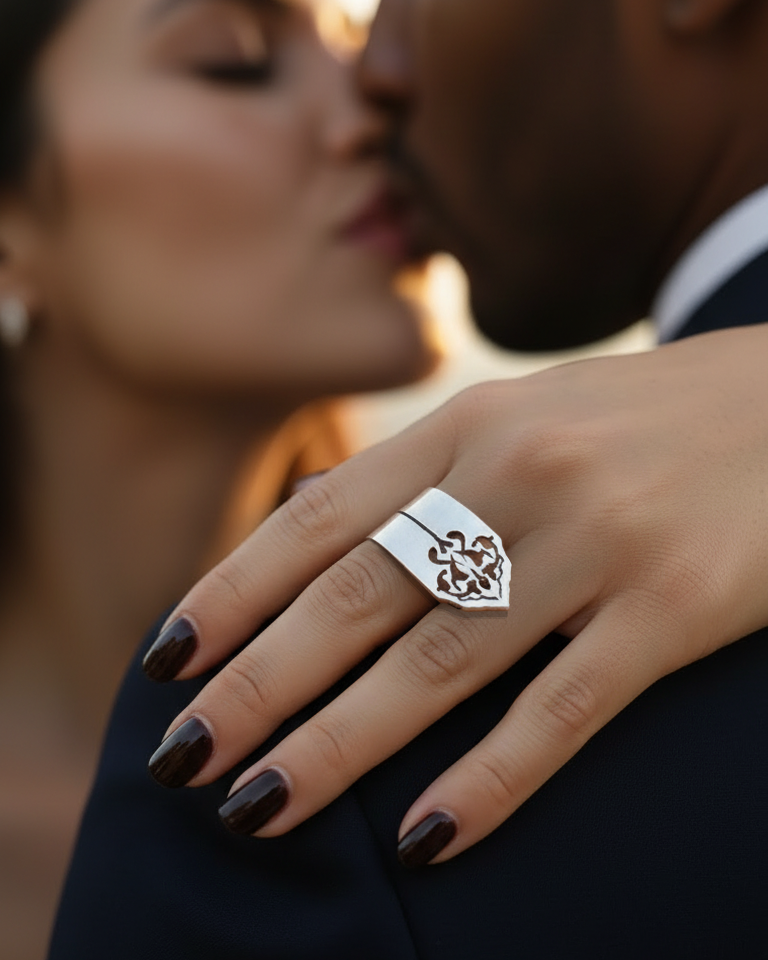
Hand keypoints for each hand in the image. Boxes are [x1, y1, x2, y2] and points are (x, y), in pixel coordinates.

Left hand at [146, 324, 767, 864]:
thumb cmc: (638, 423)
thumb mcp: (524, 419)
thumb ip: (428, 480)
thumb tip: (317, 550)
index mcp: (473, 425)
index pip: (323, 516)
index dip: (235, 591)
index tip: (168, 660)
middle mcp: (520, 475)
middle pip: (359, 596)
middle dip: (258, 683)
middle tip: (181, 757)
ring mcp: (597, 543)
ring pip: (440, 662)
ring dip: (338, 745)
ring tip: (255, 805)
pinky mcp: (674, 609)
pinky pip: (563, 710)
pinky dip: (490, 779)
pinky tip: (426, 837)